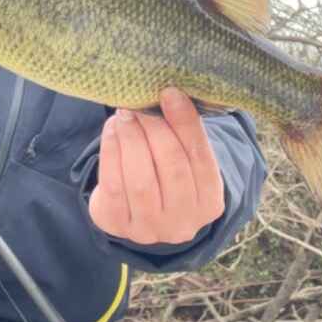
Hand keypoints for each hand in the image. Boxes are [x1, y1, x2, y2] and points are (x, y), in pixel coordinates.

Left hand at [89, 88, 224, 244]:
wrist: (134, 211)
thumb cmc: (163, 174)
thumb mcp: (183, 159)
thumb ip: (182, 133)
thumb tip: (169, 95)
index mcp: (210, 202)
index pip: (201, 158)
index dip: (186, 123)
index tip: (170, 93)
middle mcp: (183, 221)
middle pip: (172, 167)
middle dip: (155, 129)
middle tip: (140, 104)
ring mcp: (150, 228)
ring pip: (141, 178)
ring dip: (131, 138)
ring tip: (125, 114)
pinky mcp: (117, 224)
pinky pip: (114, 184)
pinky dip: (111, 151)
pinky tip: (112, 130)